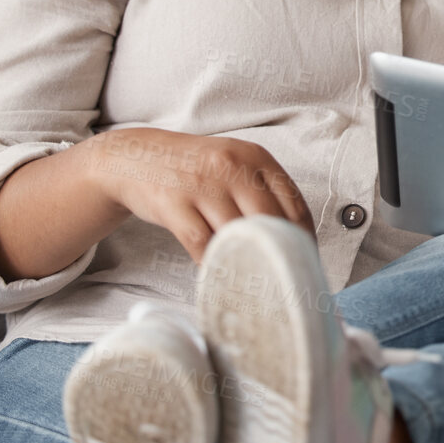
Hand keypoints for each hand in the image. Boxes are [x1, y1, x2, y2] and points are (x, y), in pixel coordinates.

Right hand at [86, 128, 312, 262]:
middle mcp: (233, 166)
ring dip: (245, 263)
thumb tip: (293, 237)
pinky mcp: (174, 203)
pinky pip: (201, 243)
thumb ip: (263, 192)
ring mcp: (202, 184)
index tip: (306, 264)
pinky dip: (211, 264)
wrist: (137, 157)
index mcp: (256, 158)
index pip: (294, 204)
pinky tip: (217, 275)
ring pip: (236, 234)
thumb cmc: (196, 169)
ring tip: (254, 286)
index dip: (304, 240)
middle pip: (269, 221)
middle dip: (279, 257)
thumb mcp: (235, 165)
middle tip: (283, 283)